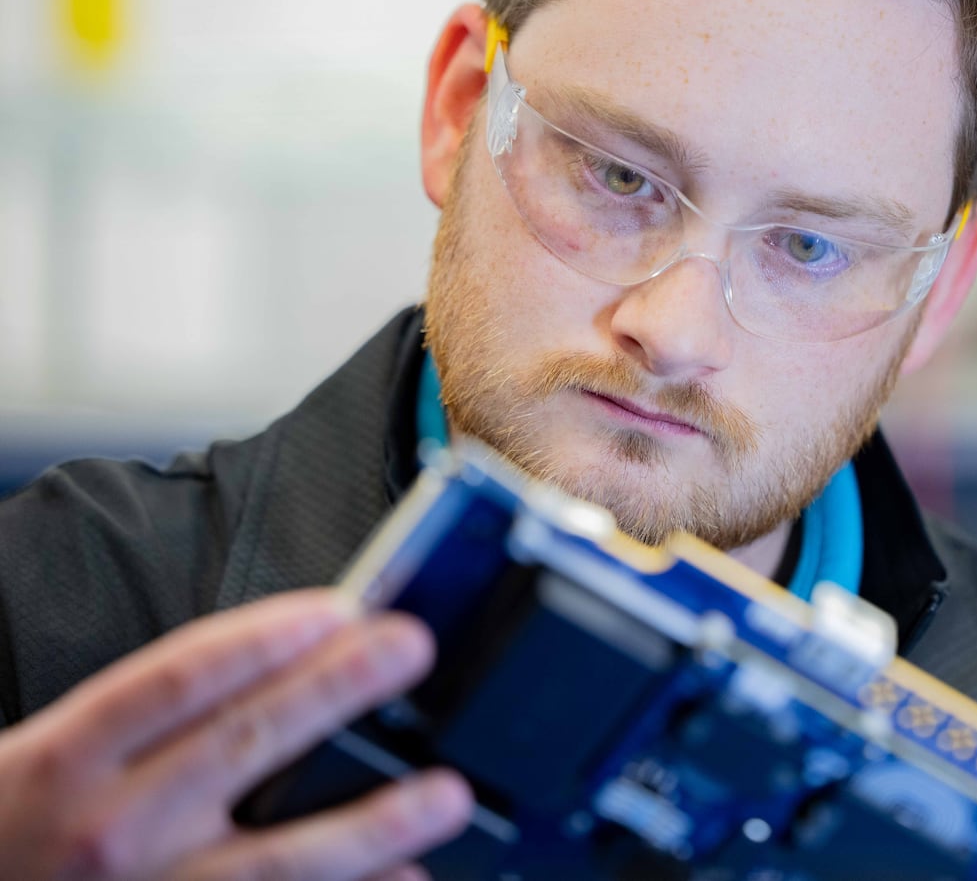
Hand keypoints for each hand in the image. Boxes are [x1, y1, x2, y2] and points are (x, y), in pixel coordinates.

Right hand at [0, 589, 472, 879]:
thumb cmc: (20, 824)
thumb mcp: (52, 749)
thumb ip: (151, 710)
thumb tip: (287, 653)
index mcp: (67, 757)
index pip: (178, 677)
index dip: (265, 636)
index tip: (340, 607)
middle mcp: (110, 828)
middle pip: (243, 744)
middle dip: (339, 689)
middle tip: (412, 648)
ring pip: (277, 859)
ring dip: (374, 824)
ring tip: (447, 794)